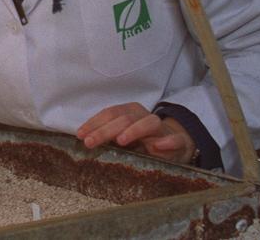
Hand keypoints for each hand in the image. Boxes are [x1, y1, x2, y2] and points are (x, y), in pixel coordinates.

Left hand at [76, 102, 195, 163]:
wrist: (178, 144)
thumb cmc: (144, 140)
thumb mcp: (124, 137)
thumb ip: (108, 136)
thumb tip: (84, 139)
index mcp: (130, 112)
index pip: (110, 113)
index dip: (94, 123)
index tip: (80, 135)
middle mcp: (145, 116)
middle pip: (124, 119)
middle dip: (105, 130)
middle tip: (90, 142)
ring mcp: (163, 128)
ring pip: (149, 124)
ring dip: (134, 131)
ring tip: (121, 141)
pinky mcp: (179, 141)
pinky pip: (175, 139)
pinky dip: (167, 142)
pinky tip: (157, 147)